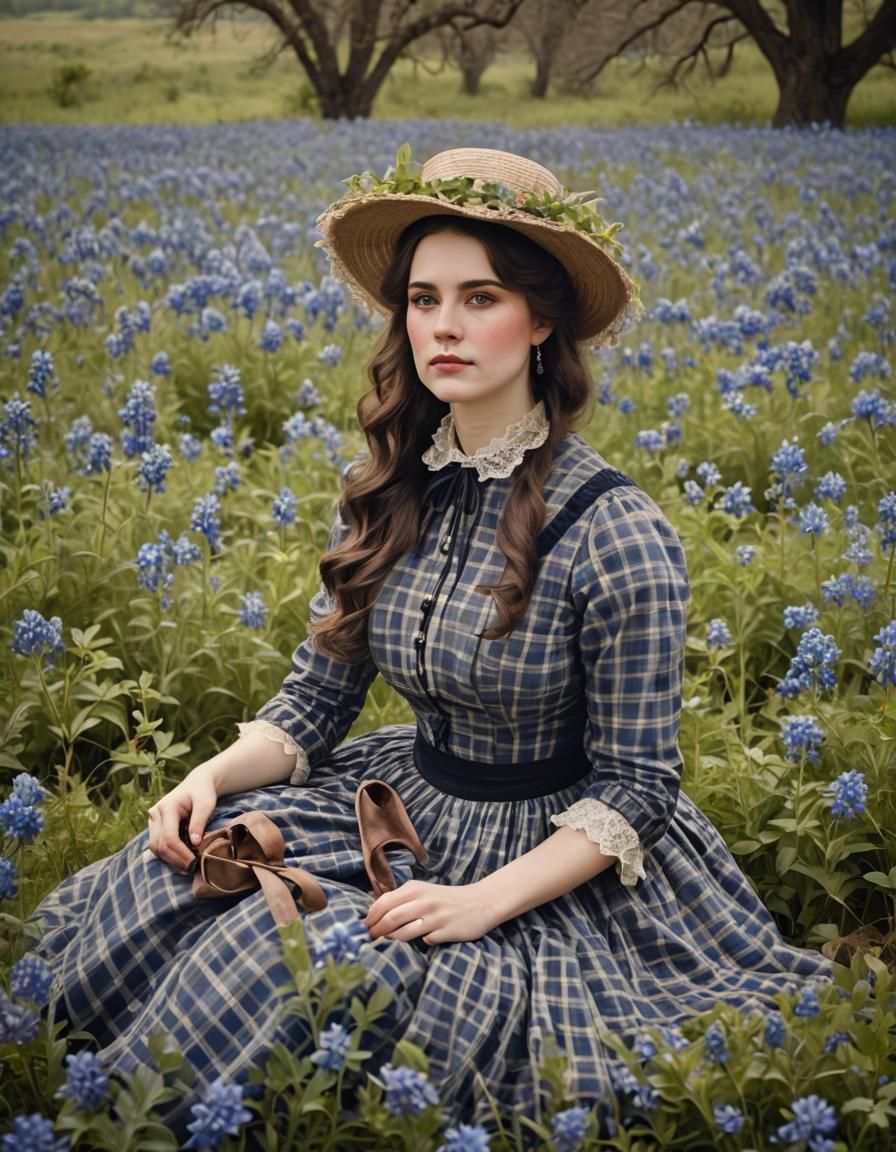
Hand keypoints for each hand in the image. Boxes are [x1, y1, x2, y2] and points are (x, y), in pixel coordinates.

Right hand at [147, 766, 218, 870]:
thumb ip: (199, 822)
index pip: (169, 837)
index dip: (180, 853)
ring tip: (188, 865)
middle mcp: (155, 813)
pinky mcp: (155, 826)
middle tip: (192, 868)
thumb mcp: (206, 804)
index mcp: (167, 807)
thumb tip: (195, 843)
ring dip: (170, 859)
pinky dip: (168, 853)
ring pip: (155, 847)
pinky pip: (157, 844)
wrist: (197, 783)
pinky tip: (182, 857)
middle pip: (159, 844)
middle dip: (175, 859)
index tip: (194, 862)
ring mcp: (153, 820)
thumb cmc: (203, 792)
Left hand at [363, 879, 498, 944]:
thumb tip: (370, 907)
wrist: (480, 903)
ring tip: (388, 943)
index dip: (370, 917)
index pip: (384, 902)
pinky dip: (419, 943)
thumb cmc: (445, 899)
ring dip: (393, 940)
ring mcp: (435, 917)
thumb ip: (400, 899)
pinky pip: (425, 941)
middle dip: (376, 932)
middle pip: (390, 918)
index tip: (362, 928)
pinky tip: (420, 941)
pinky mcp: (446, 931)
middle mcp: (424, 901)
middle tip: (368, 942)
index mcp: (415, 889)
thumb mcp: (422, 892)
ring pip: (404, 932)